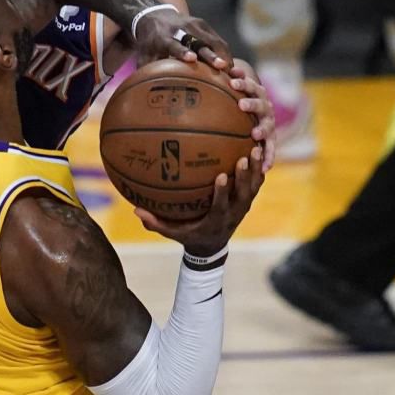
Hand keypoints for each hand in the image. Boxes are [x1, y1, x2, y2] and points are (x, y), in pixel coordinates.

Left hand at [133, 9, 232, 71]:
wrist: (154, 15)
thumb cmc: (149, 43)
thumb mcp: (144, 56)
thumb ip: (147, 73)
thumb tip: (145, 96)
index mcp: (164, 37)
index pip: (174, 44)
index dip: (182, 52)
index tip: (192, 59)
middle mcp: (181, 28)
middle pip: (199, 41)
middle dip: (212, 53)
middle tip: (223, 67)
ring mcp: (194, 24)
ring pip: (213, 40)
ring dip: (224, 55)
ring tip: (233, 72)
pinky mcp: (204, 24)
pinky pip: (218, 39)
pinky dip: (225, 53)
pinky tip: (231, 67)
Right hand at [135, 146, 264, 256]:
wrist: (211, 246)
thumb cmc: (189, 235)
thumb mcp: (172, 233)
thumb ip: (156, 223)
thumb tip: (135, 210)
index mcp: (216, 220)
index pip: (222, 206)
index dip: (224, 192)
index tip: (222, 175)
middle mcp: (233, 214)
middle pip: (244, 195)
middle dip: (245, 176)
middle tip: (244, 157)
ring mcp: (242, 207)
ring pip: (254, 188)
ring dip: (256, 169)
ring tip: (256, 148)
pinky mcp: (246, 201)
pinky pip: (256, 184)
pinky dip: (258, 169)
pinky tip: (256, 148)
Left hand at [227, 59, 275, 171]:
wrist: (257, 110)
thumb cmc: (239, 97)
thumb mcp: (233, 88)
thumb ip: (224, 79)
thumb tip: (208, 64)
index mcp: (256, 93)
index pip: (250, 84)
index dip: (243, 81)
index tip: (232, 80)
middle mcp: (265, 107)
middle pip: (260, 103)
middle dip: (252, 103)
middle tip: (242, 104)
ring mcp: (269, 123)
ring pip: (267, 126)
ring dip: (262, 129)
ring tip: (254, 133)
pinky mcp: (271, 139)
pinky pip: (270, 149)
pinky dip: (269, 158)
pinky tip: (265, 169)